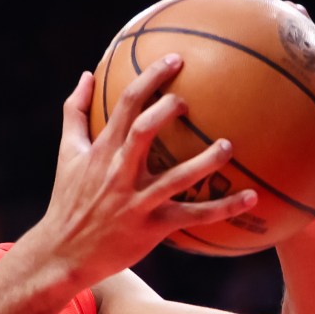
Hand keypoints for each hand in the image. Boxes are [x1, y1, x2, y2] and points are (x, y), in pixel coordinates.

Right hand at [17, 54, 255, 289]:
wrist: (62, 254)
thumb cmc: (68, 201)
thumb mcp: (66, 155)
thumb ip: (75, 113)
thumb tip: (87, 75)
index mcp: (101, 151)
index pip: (125, 105)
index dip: (150, 78)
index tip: (175, 59)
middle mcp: (118, 173)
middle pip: (144, 131)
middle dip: (170, 108)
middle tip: (193, 100)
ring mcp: (135, 201)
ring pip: (175, 177)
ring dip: (205, 161)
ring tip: (228, 146)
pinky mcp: (150, 229)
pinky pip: (193, 216)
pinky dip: (224, 208)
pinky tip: (251, 197)